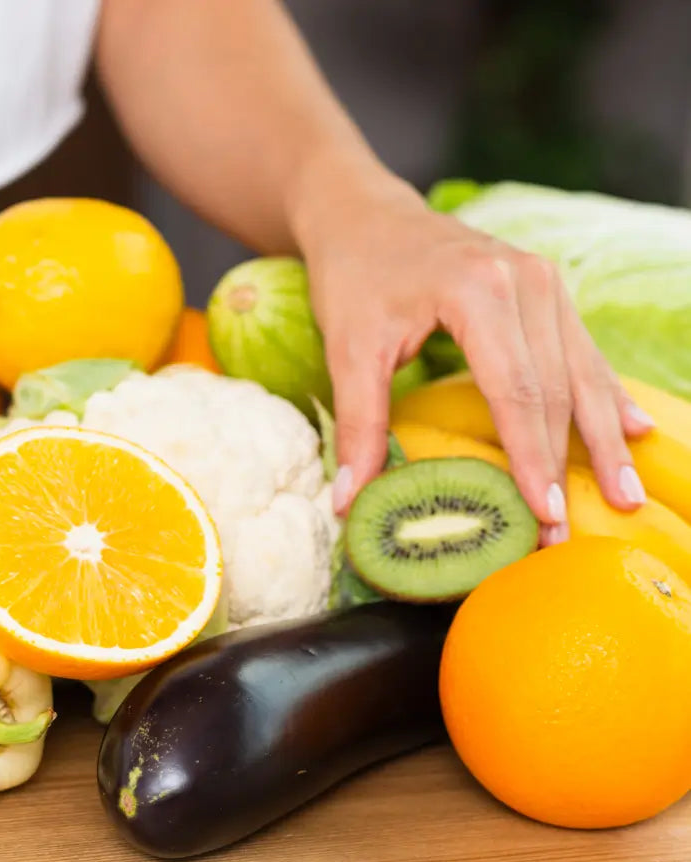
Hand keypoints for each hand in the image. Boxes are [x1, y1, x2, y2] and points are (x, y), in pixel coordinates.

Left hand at [294, 163, 654, 541]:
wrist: (363, 214)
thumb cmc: (353, 276)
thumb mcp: (346, 349)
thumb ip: (358, 424)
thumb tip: (349, 501)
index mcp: (478, 290)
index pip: (516, 389)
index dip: (531, 457)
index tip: (541, 513)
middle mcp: (525, 280)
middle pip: (557, 386)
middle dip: (566, 463)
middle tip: (568, 531)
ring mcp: (543, 281)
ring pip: (581, 371)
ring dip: (600, 438)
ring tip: (619, 495)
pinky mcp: (546, 289)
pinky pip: (581, 350)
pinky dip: (605, 394)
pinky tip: (631, 432)